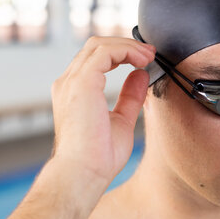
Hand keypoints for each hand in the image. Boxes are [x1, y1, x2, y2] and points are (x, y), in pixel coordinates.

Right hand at [50, 36, 155, 184]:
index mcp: (75, 92)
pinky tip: (142, 60)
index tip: (145, 59)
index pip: (95, 59)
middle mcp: (69, 83)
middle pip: (96, 47)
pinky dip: (125, 51)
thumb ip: (129, 97)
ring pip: (100, 45)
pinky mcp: (82, 83)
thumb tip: (140, 75)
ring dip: (128, 46)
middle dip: (126, 45)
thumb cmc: (98, 157)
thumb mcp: (122, 120)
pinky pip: (104, 52)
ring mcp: (72, 81)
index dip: (121, 53)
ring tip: (148, 55)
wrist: (84, 173)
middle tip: (150, 53)